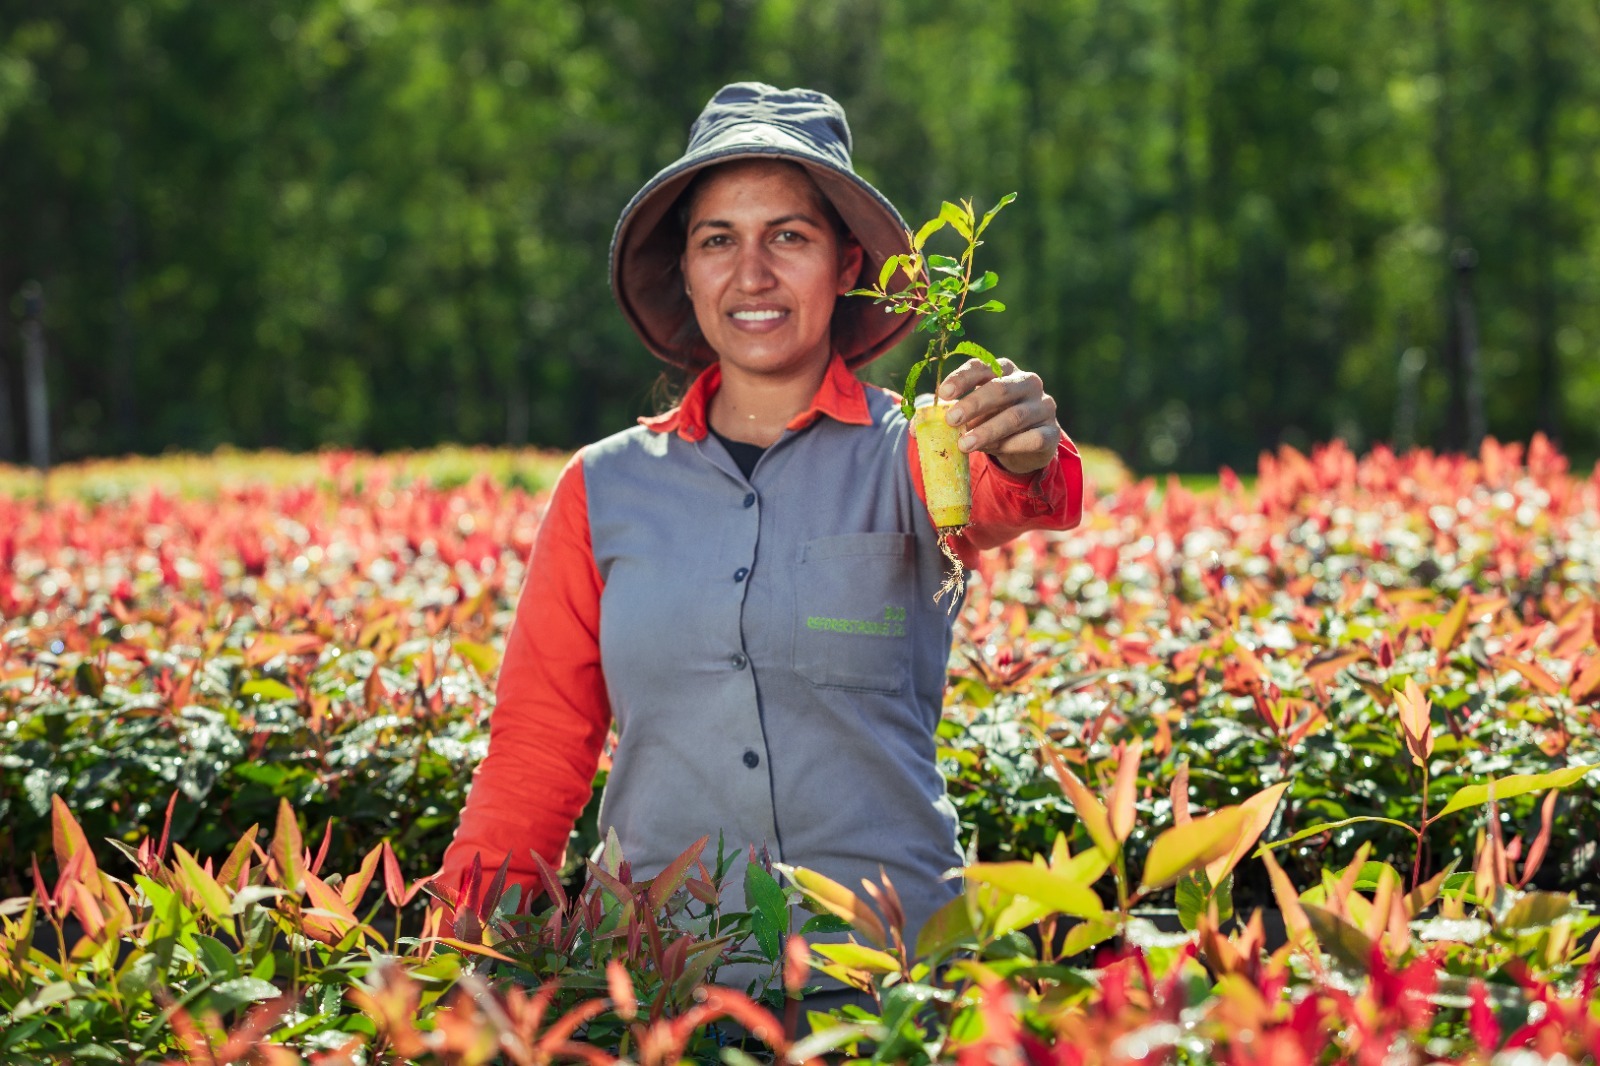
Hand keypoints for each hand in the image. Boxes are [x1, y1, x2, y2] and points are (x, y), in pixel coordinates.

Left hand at [936, 357, 1062, 474]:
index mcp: (1004, 370)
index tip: (943, 394)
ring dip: (987, 431)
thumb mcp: (970, 416)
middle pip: (1000, 389)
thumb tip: (915, 429)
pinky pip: (1033, 438)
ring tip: (964, 445)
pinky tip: (995, 452)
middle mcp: (1027, 383)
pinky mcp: (1052, 433)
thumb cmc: (992, 421)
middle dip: (973, 405)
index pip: (982, 366)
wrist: (1026, 447)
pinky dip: (1011, 445)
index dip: (962, 378)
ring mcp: (1043, 406)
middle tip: (951, 421)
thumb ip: (946, 417)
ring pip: (1015, 416)